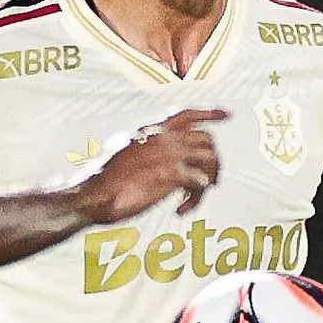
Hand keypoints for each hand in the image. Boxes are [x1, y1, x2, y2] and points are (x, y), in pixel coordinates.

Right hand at [81, 108, 223, 219]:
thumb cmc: (105, 180)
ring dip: (206, 184)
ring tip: (192, 200)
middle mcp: (164, 137)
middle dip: (213, 163)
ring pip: (208, 161)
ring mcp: (169, 153)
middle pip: (207, 141)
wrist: (94, 194)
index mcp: (152, 130)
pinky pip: (200, 183)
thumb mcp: (126, 153)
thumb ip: (147, 150)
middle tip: (210, 182)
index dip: (211, 114)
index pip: (187, 115)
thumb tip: (162, 159)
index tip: (228, 115)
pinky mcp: (172, 174)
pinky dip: (195, 200)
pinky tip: (181, 209)